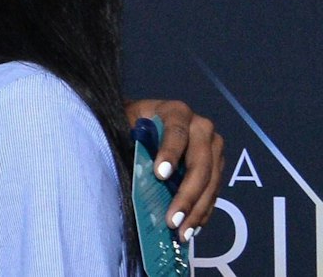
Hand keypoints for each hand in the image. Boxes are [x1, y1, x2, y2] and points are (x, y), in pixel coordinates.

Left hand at [126, 98, 223, 241]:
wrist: (139, 119)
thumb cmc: (129, 123)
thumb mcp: (125, 125)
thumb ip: (131, 143)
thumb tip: (135, 177)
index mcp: (176, 111)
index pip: (177, 132)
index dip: (170, 153)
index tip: (160, 175)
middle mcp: (201, 126)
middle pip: (200, 163)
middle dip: (187, 194)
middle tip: (173, 219)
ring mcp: (213, 146)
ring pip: (212, 181)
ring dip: (197, 209)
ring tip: (181, 231)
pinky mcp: (218, 164)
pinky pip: (215, 191)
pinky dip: (203, 211)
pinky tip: (192, 227)